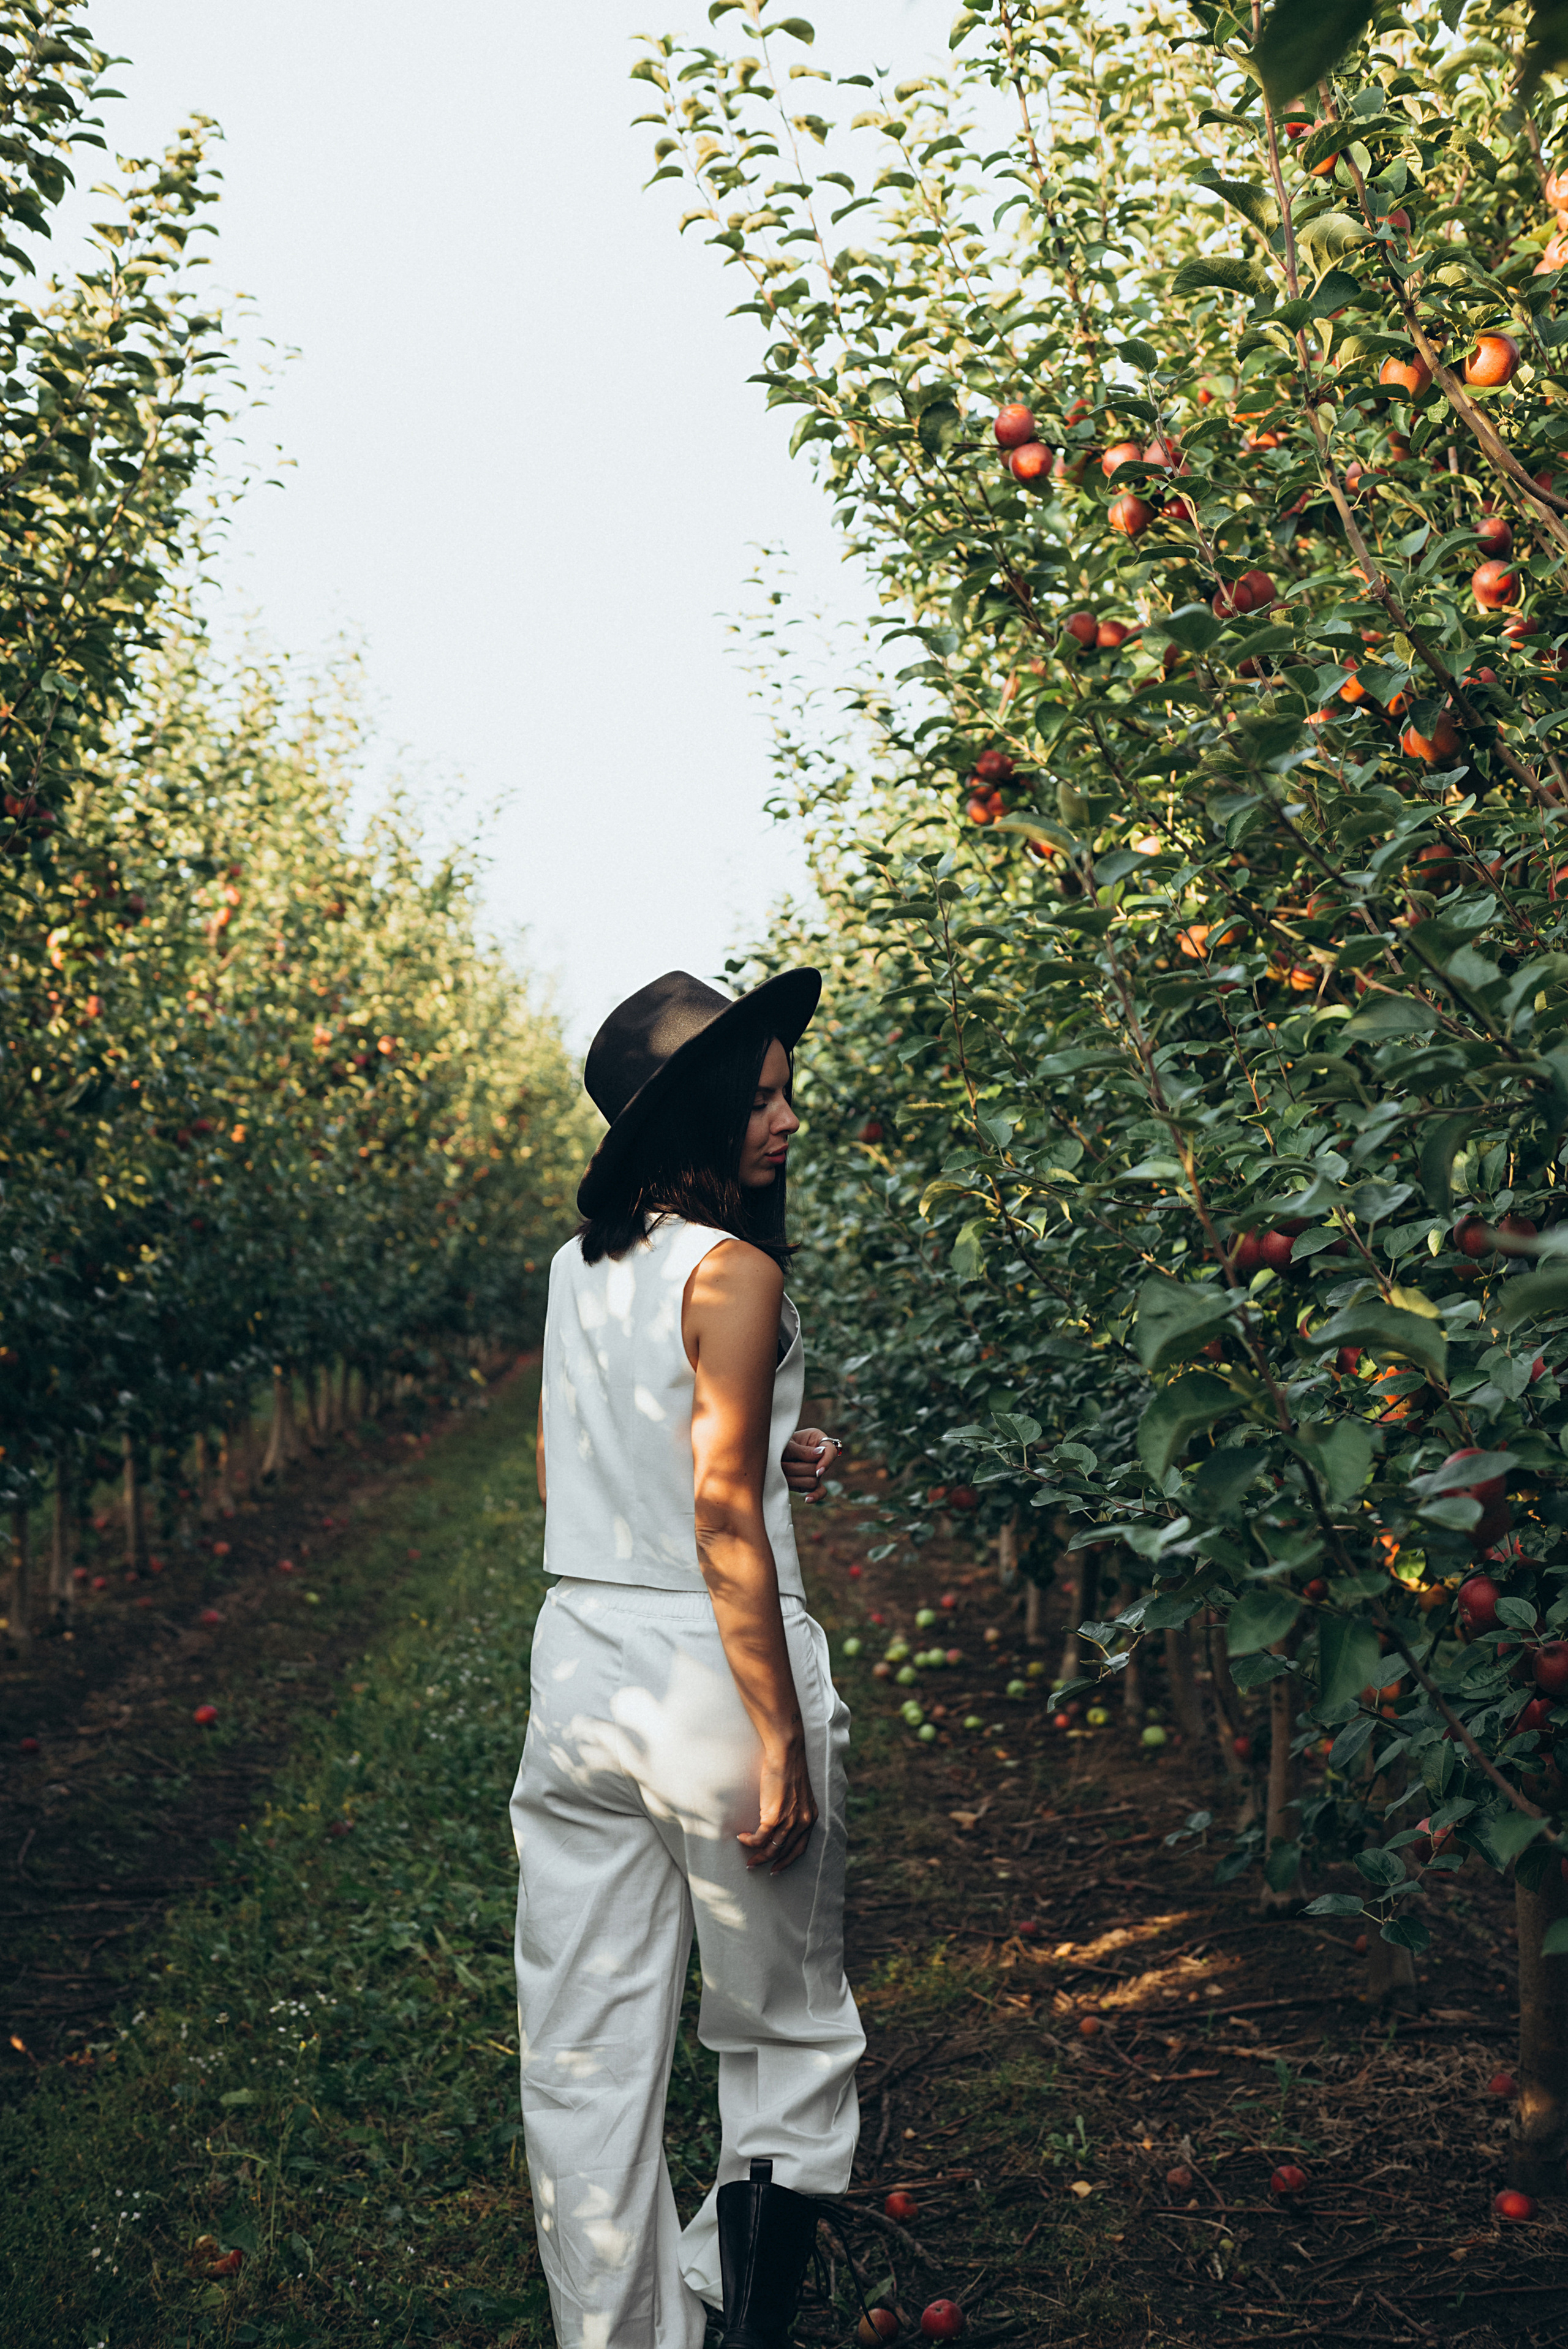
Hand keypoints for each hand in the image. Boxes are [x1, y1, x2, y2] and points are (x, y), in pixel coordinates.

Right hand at [737, 1738, 817, 1872]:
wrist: (786, 1753)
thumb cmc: (789, 1768)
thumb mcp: (799, 1794)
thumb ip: (794, 1810)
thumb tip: (780, 1821)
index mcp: (810, 1817)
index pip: (800, 1848)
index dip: (788, 1860)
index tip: (777, 1867)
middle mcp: (802, 1822)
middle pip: (784, 1852)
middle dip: (770, 1862)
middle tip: (756, 1865)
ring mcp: (788, 1820)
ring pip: (771, 1848)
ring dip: (757, 1855)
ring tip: (748, 1857)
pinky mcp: (774, 1815)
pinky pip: (760, 1837)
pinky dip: (750, 1841)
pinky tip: (742, 1838)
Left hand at [783, 1425, 841, 1502]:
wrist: (768, 1453)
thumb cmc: (778, 1444)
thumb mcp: (788, 1443)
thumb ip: (802, 1450)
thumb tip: (819, 1454)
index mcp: (819, 1440)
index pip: (830, 1451)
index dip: (826, 1461)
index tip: (817, 1470)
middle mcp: (820, 1457)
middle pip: (819, 1470)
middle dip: (799, 1469)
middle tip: (781, 1464)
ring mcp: (815, 1472)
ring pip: (813, 1481)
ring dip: (795, 1478)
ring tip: (781, 1471)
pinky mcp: (809, 1483)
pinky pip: (817, 1492)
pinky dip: (814, 1496)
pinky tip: (807, 1499)